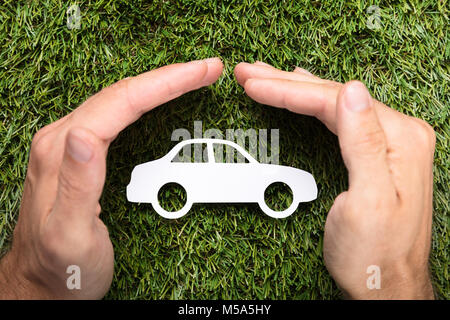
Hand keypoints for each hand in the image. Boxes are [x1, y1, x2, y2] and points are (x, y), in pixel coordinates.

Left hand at [0, 58, 222, 298]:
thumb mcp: (70, 234)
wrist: (43, 283)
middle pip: (122, 93)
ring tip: (191, 77)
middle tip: (207, 70)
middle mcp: (63, 141)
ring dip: (159, 85)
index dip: (165, 83)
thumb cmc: (60, 266)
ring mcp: (71, 145)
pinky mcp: (80, 154)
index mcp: (63, 152)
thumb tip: (86, 136)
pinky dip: (145, 102)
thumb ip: (78, 184)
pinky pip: (116, 115)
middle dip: (169, 76)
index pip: (121, 102)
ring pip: (120, 99)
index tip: (200, 73)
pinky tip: (158, 100)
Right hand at [234, 61, 435, 298]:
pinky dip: (312, 107)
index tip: (256, 84)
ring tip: (267, 78)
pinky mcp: (377, 155)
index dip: (289, 91)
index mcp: (400, 141)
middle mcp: (399, 136)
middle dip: (286, 83)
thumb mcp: (368, 200)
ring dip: (296, 90)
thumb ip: (364, 142)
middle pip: (333, 96)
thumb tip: (352, 91)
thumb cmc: (376, 253)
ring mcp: (389, 144)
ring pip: (334, 105)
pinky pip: (338, 120)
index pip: (334, 100)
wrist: (385, 284)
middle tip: (250, 72)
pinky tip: (303, 97)